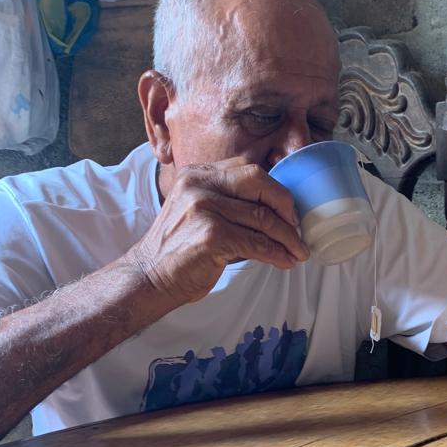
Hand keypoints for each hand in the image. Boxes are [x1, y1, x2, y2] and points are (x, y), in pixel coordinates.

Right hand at [128, 159, 308, 305]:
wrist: (149, 277)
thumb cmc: (178, 250)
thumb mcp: (198, 212)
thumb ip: (227, 203)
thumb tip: (273, 211)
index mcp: (198, 174)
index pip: (248, 169)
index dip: (274, 190)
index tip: (288, 210)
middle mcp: (199, 184)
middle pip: (259, 182)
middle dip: (286, 206)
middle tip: (297, 227)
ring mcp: (204, 208)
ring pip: (262, 217)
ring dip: (287, 237)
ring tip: (298, 251)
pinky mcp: (212, 235)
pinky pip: (256, 243)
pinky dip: (276, 253)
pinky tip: (284, 261)